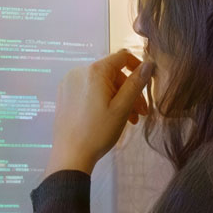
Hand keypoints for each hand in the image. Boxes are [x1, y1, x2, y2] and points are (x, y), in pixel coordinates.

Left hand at [45, 50, 152, 177]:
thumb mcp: (122, 108)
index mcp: (94, 71)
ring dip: (118, 98)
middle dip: (129, 91)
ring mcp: (69, 83)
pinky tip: (110, 118)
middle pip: (112, 74)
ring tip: (129, 120)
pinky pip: (89, 91)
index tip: (147, 85)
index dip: (138, 67)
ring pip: (101, 84)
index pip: (122, 57)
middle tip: (140, 113)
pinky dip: (103, 100)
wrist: (70, 155)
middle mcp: (79, 71)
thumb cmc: (98, 132)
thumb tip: (149, 64)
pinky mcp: (64, 95)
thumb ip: (136, 83)